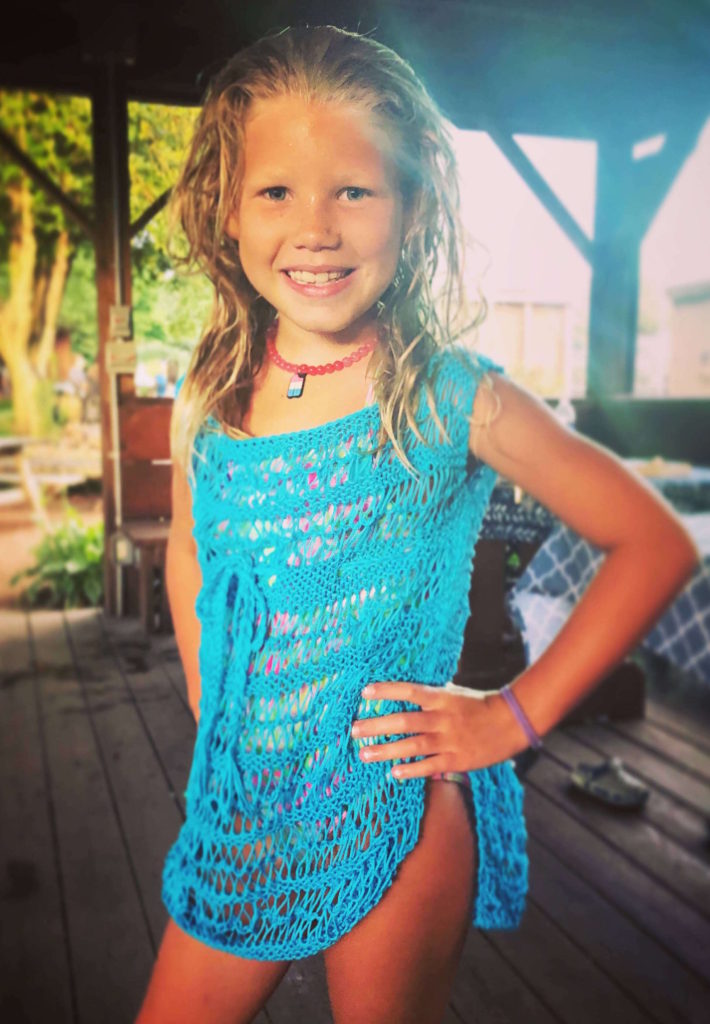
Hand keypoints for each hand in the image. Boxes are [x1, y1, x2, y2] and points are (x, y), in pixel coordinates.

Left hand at [350, 680, 529, 779]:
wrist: (510, 723)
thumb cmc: (478, 705)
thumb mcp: (454, 693)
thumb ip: (431, 695)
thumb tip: (405, 692)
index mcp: (441, 699)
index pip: (409, 692)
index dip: (387, 691)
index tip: (364, 692)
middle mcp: (442, 719)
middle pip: (404, 722)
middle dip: (377, 726)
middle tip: (354, 729)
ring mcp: (449, 741)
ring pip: (412, 747)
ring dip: (386, 750)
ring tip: (364, 754)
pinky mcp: (456, 760)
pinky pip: (429, 766)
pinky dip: (411, 770)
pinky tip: (393, 773)